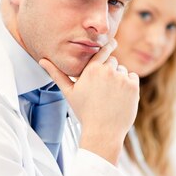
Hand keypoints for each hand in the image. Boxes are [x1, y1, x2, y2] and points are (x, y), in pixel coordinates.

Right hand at [39, 39, 138, 164]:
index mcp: (92, 70)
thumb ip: (57, 74)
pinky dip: (129, 85)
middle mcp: (107, 71)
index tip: (112, 43)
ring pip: (122, 70)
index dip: (108, 47)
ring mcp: (121, 78)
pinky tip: (120, 97)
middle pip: (112, 61)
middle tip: (103, 88)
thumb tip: (42, 60)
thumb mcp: (69, 92)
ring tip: (110, 95)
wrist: (103, 132)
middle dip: (109, 71)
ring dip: (119, 78)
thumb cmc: (84, 112)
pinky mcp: (133, 86)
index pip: (103, 50)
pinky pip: (132, 78)